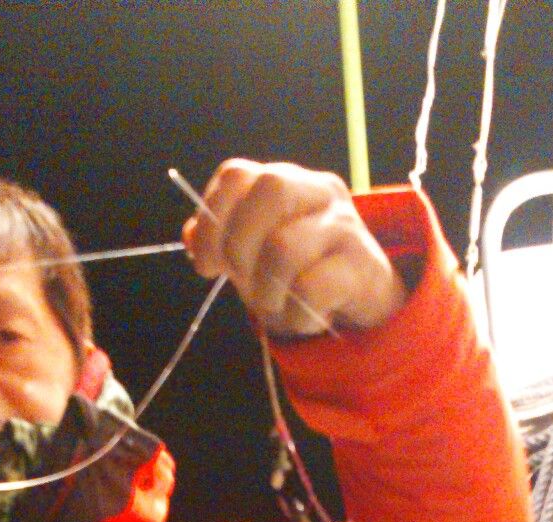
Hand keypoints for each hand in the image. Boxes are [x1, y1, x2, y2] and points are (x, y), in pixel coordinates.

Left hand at [182, 160, 407, 338]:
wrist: (362, 295)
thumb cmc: (301, 268)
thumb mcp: (255, 251)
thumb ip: (222, 239)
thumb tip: (190, 236)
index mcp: (286, 180)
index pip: (237, 174)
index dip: (211, 218)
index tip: (205, 263)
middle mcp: (318, 191)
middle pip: (270, 190)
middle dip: (239, 243)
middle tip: (239, 280)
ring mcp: (344, 225)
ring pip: (285, 246)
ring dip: (266, 290)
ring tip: (272, 305)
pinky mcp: (362, 265)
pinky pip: (312, 288)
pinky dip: (295, 314)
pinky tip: (301, 317)